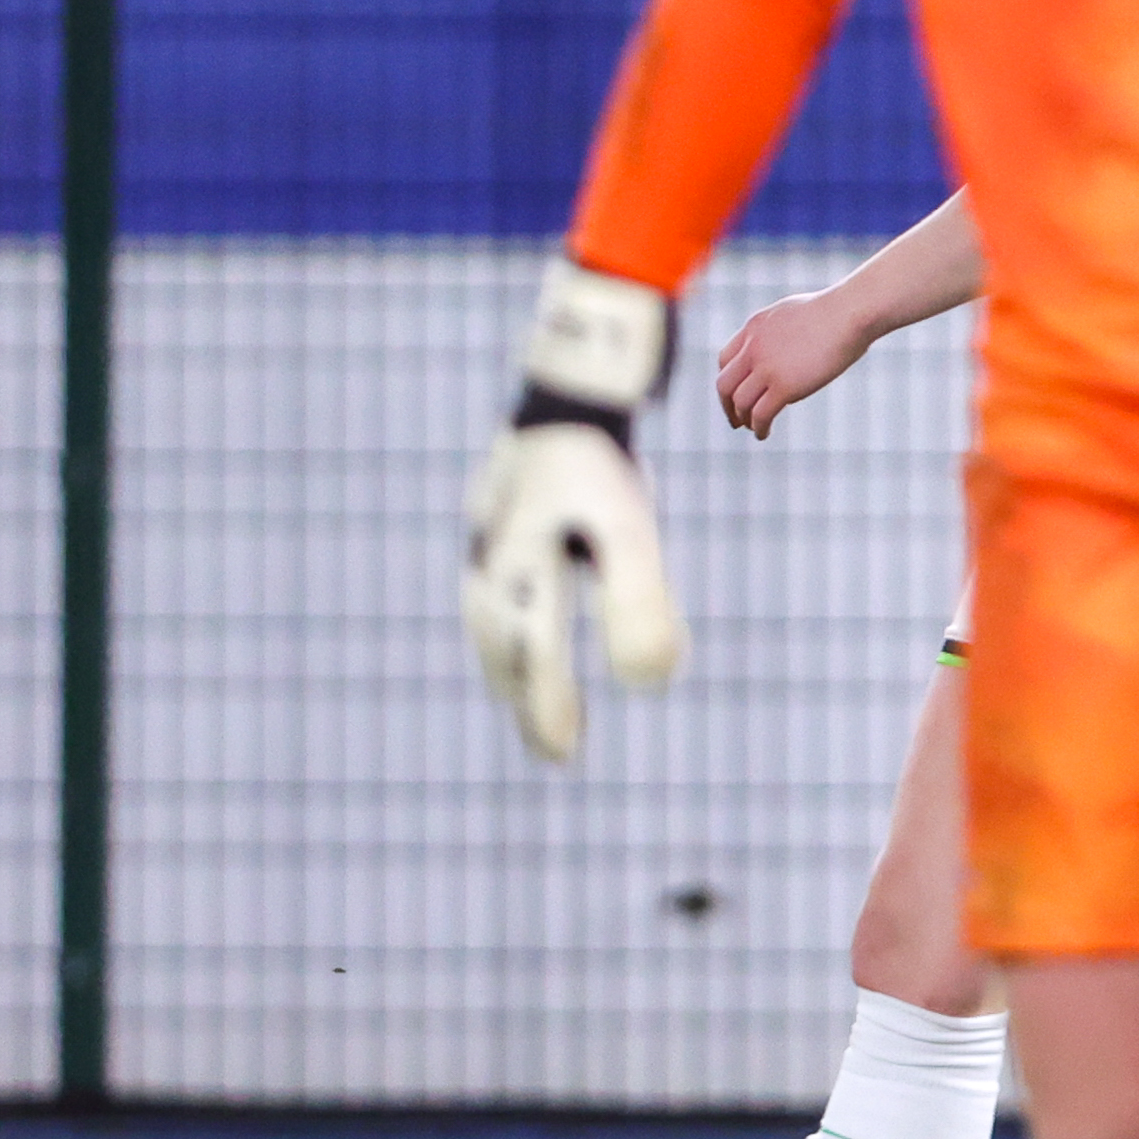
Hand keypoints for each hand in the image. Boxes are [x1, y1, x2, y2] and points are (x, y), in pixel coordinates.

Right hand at [462, 259, 685, 763]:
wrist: (569, 382)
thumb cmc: (602, 463)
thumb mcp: (629, 532)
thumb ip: (637, 604)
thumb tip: (650, 683)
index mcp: (520, 578)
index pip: (536, 661)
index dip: (549, 709)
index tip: (565, 756)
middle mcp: (493, 563)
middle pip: (506, 648)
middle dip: (526, 696)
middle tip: (550, 747)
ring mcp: (489, 534)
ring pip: (495, 615)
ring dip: (511, 660)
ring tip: (527, 691)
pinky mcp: (499, 510)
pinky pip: (497, 580)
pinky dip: (508, 615)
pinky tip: (526, 612)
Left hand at [715, 287, 874, 437]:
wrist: (850, 313)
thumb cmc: (837, 310)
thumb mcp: (794, 314)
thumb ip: (781, 331)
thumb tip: (790, 346)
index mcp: (754, 327)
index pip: (725, 360)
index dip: (729, 380)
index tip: (736, 393)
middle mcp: (753, 347)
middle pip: (725, 384)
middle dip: (727, 405)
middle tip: (735, 419)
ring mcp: (767, 367)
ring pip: (740, 403)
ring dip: (744, 419)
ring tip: (754, 428)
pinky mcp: (785, 386)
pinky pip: (761, 414)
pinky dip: (759, 427)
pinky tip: (764, 433)